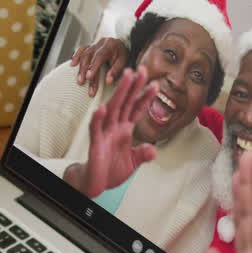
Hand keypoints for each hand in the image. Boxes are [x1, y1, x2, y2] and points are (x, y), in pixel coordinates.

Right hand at [64, 67, 156, 196]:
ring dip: (119, 92)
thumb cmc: (111, 170)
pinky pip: (96, 129)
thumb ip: (143, 155)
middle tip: (142, 69)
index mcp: (124, 130)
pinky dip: (98, 118)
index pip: (136, 109)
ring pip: (113, 109)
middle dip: (134, 86)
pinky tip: (102, 108)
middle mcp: (115, 128)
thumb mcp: (133, 163)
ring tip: (126, 77)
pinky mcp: (96, 143)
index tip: (155, 84)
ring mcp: (105, 134)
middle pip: (125, 102)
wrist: (96, 183)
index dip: (145, 97)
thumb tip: (153, 150)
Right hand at [69, 37, 129, 97]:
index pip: (100, 56)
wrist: (122, 47)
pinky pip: (81, 49)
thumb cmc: (122, 56)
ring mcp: (94, 44)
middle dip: (84, 70)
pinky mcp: (90, 46)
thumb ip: (116, 71)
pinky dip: (76, 56)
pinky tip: (72, 64)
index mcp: (110, 45)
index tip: (89, 77)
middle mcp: (101, 43)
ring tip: (79, 80)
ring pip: (84, 54)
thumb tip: (108, 81)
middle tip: (82, 82)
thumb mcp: (124, 62)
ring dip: (80, 68)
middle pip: (89, 55)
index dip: (93, 66)